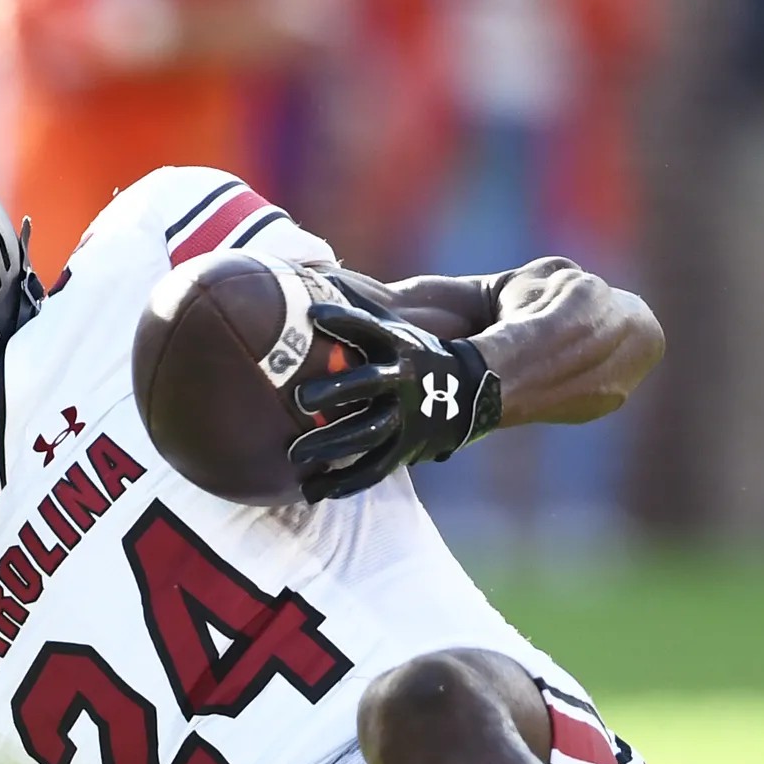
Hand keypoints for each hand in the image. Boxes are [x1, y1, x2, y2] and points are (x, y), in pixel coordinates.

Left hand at [289, 295, 501, 501]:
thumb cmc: (414, 353)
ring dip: (330, 445)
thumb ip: (357, 305)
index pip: (368, 328)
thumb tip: (310, 271)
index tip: (313, 313)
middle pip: (364, 385)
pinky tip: (312, 492)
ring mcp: (405, 418)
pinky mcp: (405, 450)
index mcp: (399, 346)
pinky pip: (373, 470)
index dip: (342, 319)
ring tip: (295, 455)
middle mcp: (402, 382)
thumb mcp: (395, 325)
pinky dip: (343, 482)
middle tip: (300, 398)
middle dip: (333, 391)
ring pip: (365, 434)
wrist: (468, 392)